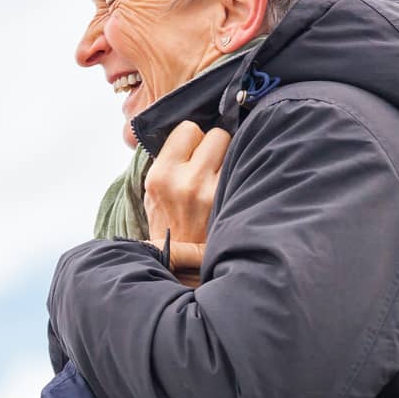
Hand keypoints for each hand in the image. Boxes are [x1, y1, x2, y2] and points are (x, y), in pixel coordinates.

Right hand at [144, 121, 231, 269]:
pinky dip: (242, 174)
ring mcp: (211, 193)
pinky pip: (245, 169)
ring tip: (221, 178)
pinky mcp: (230, 203)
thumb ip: (168, 162)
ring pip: (234, 149)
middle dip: (215, 147)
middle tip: (211, 167)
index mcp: (161, 177)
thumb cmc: (170, 227)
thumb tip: (193, 131)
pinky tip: (235, 186)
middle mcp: (186, 182)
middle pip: (215, 134)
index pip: (187, 129)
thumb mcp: (153, 195)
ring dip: (230, 159)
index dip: (193, 139)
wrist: (182, 268)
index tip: (194, 153)